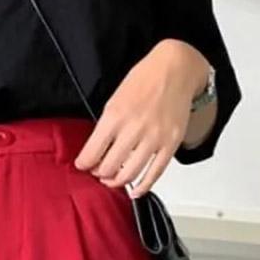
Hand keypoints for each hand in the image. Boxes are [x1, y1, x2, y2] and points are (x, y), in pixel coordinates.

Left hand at [74, 38, 211, 197]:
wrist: (177, 68)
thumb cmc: (144, 81)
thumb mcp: (114, 100)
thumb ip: (105, 128)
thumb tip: (94, 154)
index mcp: (115, 116)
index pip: (91, 153)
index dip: (84, 164)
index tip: (83, 165)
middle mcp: (134, 128)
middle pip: (108, 168)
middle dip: (100, 174)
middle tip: (99, 171)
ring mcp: (154, 138)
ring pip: (129, 175)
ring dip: (117, 182)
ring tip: (113, 179)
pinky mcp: (171, 144)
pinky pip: (154, 174)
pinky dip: (142, 187)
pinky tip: (134, 191)